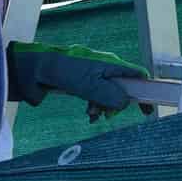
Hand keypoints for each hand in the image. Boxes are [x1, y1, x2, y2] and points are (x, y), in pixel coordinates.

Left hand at [7, 40, 147, 121]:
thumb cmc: (63, 71)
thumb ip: (109, 95)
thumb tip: (126, 104)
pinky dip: (95, 106)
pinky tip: (89, 114)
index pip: (137, 76)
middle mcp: (105, 69)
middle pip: (124, 89)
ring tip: (92, 114)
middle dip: (118, 104)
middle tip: (109, 115)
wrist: (35, 68)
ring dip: (104, 107)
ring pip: (109, 95)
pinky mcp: (83, 84)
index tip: (147, 108)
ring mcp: (94, 76)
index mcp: (111, 65)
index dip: (146, 91)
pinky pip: (96, 97)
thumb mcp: (89, 85)